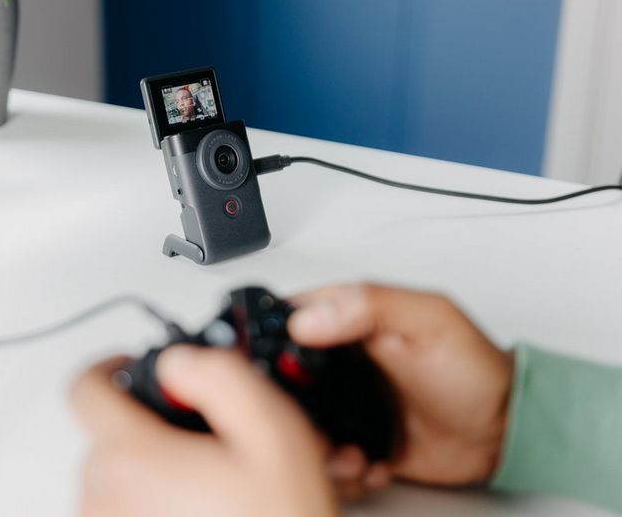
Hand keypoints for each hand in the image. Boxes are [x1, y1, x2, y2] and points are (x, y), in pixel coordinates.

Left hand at [71, 346, 339, 516]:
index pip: (85, 387)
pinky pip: (120, 510)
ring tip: (210, 487)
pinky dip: (149, 502)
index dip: (111, 366)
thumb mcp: (274, 436)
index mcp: (132, 458)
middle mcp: (102, 499)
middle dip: (151, 426)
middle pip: (108, 434)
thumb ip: (221, 378)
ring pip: (116, 476)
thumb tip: (178, 361)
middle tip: (206, 442)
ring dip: (152, 469)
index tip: (135, 368)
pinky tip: (196, 511)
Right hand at [288, 283, 512, 489]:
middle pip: (285, 379)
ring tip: (351, 453)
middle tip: (318, 425)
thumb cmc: (474, 369)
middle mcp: (344, 361)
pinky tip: (369, 464)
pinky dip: (343, 470)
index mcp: (353, 321)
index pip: (291, 319)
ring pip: (301, 425)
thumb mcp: (427, 321)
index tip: (277, 370)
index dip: (272, 342)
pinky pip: (329, 458)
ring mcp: (349, 402)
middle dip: (291, 409)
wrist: (503, 432)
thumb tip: (306, 318)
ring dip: (318, 446)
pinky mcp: (359, 440)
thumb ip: (368, 305)